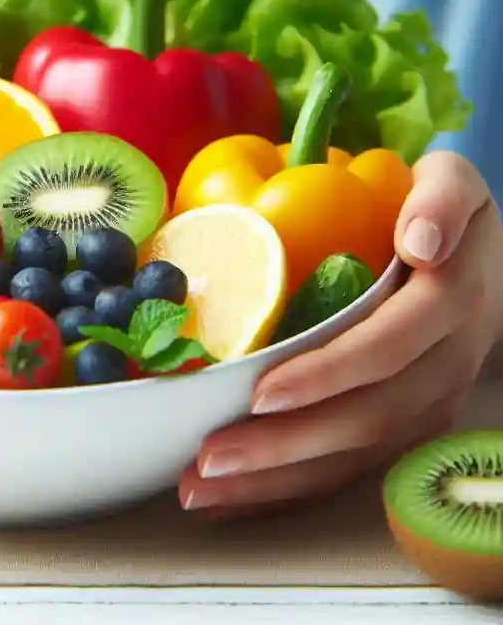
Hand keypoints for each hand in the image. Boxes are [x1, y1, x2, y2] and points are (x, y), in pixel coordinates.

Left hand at [179, 151, 502, 518]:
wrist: (476, 252)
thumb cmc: (439, 208)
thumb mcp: (452, 180)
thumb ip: (440, 198)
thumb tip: (421, 242)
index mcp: (452, 305)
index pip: (389, 348)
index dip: (328, 374)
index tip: (262, 392)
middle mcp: (446, 364)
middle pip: (367, 418)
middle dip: (286, 445)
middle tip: (209, 458)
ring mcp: (428, 402)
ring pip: (356, 455)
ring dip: (278, 480)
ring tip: (203, 489)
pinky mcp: (407, 424)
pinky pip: (352, 466)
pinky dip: (293, 488)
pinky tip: (236, 499)